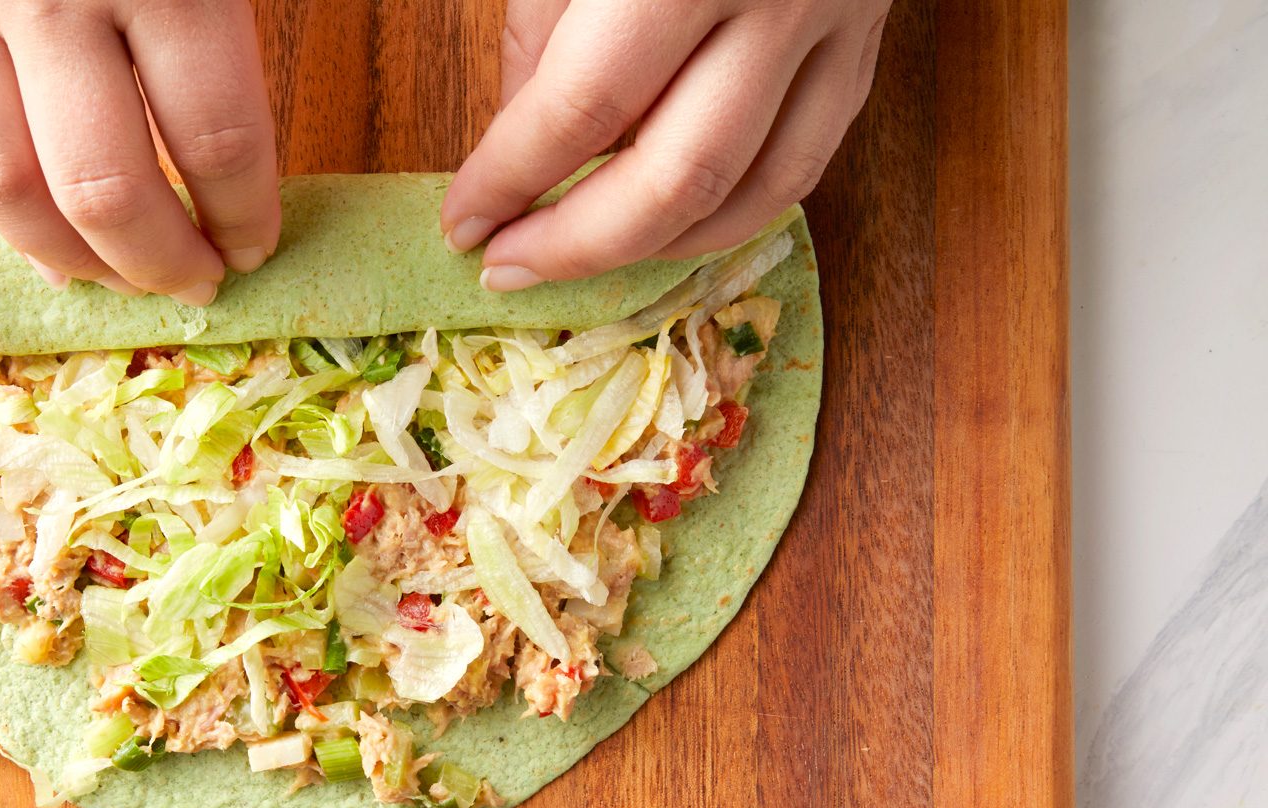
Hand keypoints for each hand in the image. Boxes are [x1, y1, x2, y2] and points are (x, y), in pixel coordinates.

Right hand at [0, 0, 280, 303]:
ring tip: (107, 276)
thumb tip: (231, 155)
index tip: (252, 246)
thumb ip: (218, 20)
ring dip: (59, 253)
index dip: (242, 214)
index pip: (214, 140)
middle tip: (191, 284)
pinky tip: (29, 205)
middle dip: (155, 263)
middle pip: (102, 189)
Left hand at [441, 0, 889, 289]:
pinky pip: (801, 168)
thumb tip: (519, 140)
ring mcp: (832, 26)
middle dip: (573, 243)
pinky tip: (663, 236)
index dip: (510, 178)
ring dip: (649, 253)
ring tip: (570, 263)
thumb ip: (542, 24)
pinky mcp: (863, 46)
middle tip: (503, 265)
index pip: (583, 105)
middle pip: (672, 176)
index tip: (461, 220)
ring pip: (748, 193)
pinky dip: (727, 219)